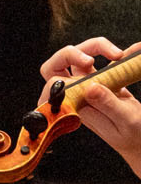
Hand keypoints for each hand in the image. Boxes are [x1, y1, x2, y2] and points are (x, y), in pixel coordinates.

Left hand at [42, 37, 140, 170]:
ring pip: (81, 58)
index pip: (52, 86)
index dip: (61, 76)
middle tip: (92, 60)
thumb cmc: (134, 136)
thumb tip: (90, 87)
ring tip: (119, 55)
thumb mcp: (126, 122)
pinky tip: (133, 51)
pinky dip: (118, 53)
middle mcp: (78, 94)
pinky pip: (106, 61)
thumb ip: (107, 105)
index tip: (83, 76)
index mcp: (75, 107)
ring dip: (96, 48)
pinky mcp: (105, 80)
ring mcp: (90, 85)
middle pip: (59, 65)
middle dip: (72, 54)